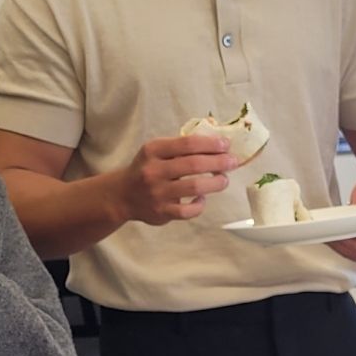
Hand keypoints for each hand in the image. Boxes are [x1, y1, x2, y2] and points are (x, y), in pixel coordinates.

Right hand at [110, 133, 232, 225]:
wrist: (123, 195)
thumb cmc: (147, 168)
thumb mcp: (156, 151)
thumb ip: (180, 147)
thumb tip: (217, 143)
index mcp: (153, 150)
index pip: (187, 143)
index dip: (210, 143)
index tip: (226, 144)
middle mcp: (153, 170)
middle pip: (194, 165)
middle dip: (218, 162)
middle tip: (232, 162)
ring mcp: (157, 193)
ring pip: (194, 188)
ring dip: (215, 183)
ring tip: (224, 180)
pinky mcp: (161, 212)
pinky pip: (187, 211)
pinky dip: (199, 205)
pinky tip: (202, 199)